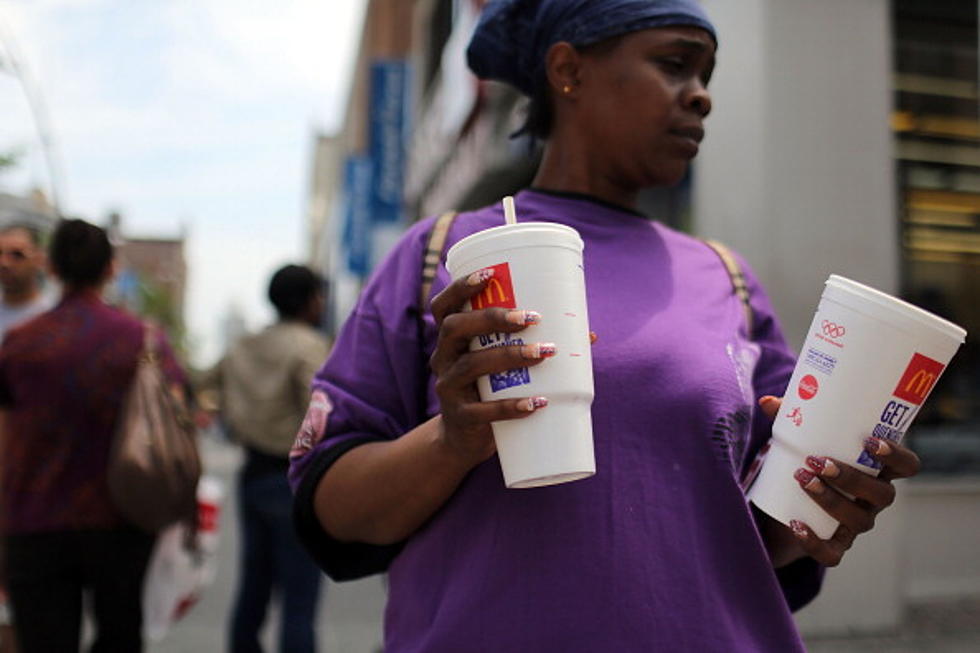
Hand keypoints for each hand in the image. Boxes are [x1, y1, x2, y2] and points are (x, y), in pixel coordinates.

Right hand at [428, 268, 553, 467]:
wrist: (465, 438)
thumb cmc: (490, 389)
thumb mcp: (503, 364)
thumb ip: (536, 344)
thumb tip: (589, 335)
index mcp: (451, 339)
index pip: (443, 305)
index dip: (461, 287)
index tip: (490, 275)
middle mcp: (443, 358)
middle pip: (454, 328)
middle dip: (492, 318)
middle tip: (532, 318)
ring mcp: (448, 388)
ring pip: (470, 366)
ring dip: (509, 356)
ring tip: (545, 353)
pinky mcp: (459, 417)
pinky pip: (481, 411)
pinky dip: (510, 406)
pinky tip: (536, 403)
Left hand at [757, 396, 920, 566]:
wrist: (777, 507)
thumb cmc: (800, 462)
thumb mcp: (796, 438)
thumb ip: (787, 418)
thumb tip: (768, 402)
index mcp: (875, 470)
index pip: (906, 466)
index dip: (896, 456)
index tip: (870, 442)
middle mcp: (872, 500)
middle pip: (883, 494)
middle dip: (852, 477)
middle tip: (818, 461)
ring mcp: (854, 525)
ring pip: (858, 520)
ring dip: (831, 499)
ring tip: (801, 479)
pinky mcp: (832, 546)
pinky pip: (832, 553)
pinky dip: (814, 541)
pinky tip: (796, 524)